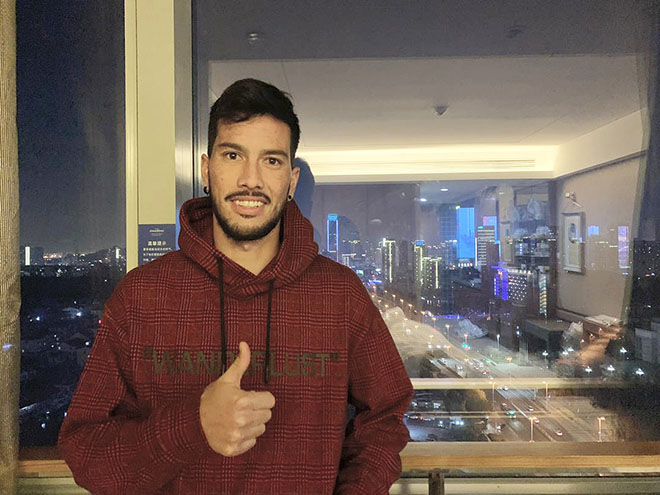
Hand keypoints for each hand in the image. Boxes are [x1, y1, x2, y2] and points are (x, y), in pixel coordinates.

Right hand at [199, 341, 274, 456]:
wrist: (193, 421)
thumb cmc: (212, 398)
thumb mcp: (227, 379)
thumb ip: (240, 363)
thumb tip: (244, 344)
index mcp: (242, 401)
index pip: (270, 401)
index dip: (261, 397)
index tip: (250, 397)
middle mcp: (241, 419)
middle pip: (267, 415)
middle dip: (257, 409)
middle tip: (243, 407)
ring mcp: (237, 435)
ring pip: (260, 429)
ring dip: (252, 423)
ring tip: (237, 418)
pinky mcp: (233, 448)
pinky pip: (252, 442)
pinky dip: (245, 437)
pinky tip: (234, 429)